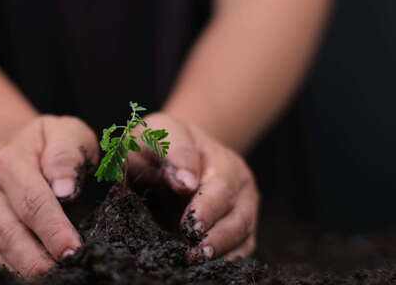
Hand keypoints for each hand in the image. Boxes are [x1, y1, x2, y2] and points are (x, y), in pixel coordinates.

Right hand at [0, 116, 98, 276]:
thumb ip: (67, 154)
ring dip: (25, 268)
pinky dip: (11, 268)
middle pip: (11, 232)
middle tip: (64, 271)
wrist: (11, 144)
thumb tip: (65, 189)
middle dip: (38, 259)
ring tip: (51, 277)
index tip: (72, 250)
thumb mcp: (65, 132)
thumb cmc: (47, 143)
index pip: (33, 202)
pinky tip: (32, 275)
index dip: (54, 230)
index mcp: (7, 160)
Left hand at [129, 113, 258, 259]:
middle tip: (193, 253)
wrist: (169, 150)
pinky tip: (207, 269)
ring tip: (196, 262)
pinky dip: (226, 260)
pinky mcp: (237, 228)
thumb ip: (173, 152)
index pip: (221, 187)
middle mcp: (239, 186)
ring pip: (243, 236)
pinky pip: (240, 248)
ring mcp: (241, 208)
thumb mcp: (161, 134)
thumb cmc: (161, 142)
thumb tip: (187, 182)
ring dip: (221, 252)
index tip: (189, 225)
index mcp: (223, 161)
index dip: (207, 208)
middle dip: (217, 237)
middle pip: (238, 216)